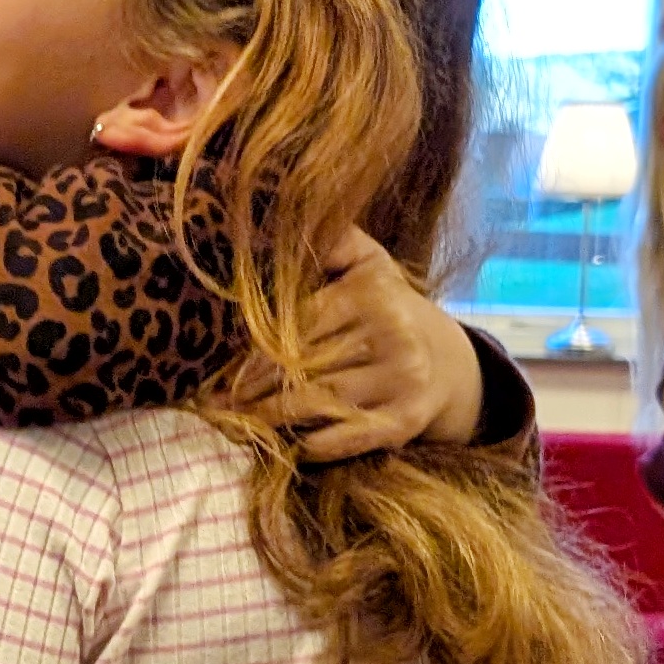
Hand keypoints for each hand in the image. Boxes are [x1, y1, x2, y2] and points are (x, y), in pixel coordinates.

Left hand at [243, 229, 482, 457]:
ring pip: (317, 402)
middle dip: (252, 386)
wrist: (449, 362)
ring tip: (235, 421)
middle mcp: (391, 335)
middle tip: (213, 401)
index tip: (221, 365)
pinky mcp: (403, 422)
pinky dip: (310, 445)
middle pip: (303, 365)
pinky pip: (344, 438)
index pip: (299, 323)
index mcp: (372, 294)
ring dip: (270, 417)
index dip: (255, 348)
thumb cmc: (388, 310)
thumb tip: (279, 217)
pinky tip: (284, 445)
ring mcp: (400, 381)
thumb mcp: (368, 264)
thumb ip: (332, 241)